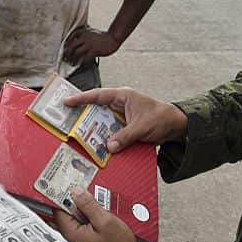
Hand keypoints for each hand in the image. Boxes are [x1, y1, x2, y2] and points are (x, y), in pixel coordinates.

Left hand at [51, 188, 147, 241]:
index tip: (70, 185)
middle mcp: (73, 239)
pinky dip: (93, 217)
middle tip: (88, 193)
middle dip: (77, 202)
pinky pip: (86, 224)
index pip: (58, 210)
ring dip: (87, 209)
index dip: (63, 196)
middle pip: (68, 213)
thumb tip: (75, 191)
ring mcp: (81, 241)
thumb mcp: (105, 221)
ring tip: (100, 206)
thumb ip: (88, 205)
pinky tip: (103, 215)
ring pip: (78, 218)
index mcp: (72, 234)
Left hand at [63, 27, 118, 65]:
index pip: (70, 37)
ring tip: (72, 63)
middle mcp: (85, 37)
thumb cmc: (103, 36)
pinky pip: (86, 59)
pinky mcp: (94, 51)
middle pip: (71, 46)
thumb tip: (76, 41)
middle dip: (67, 53)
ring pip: (77, 53)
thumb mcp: (91, 31)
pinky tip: (83, 65)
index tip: (64, 49)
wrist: (113, 38)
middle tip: (66, 58)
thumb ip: (84, 34)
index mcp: (83, 32)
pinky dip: (83, 63)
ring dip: (73, 59)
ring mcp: (89, 44)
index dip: (66, 44)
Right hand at [64, 87, 187, 151]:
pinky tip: (96, 146)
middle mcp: (119, 104)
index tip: (66, 102)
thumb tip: (109, 147)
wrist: (176, 126)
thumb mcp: (142, 127)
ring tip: (77, 136)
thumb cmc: (161, 118)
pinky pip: (110, 131)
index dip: (81, 98)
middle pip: (96, 108)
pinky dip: (104, 137)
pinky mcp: (124, 126)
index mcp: (122, 96)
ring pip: (102, 121)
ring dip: (93, 129)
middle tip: (66, 121)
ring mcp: (121, 115)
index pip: (98, 95)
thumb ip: (125, 136)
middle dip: (82, 115)